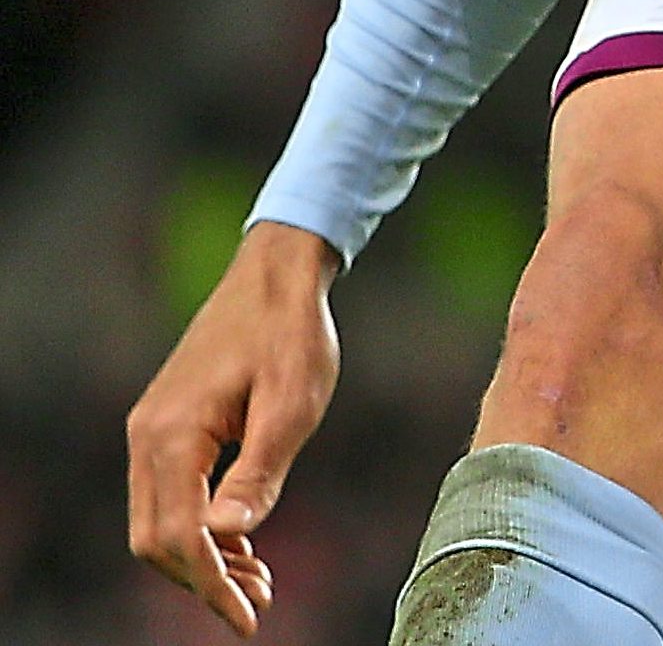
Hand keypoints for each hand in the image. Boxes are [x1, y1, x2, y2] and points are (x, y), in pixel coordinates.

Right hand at [127, 220, 341, 636]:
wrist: (278, 274)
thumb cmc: (293, 333)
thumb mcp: (292, 403)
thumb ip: (260, 471)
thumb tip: (226, 537)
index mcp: (172, 436)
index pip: (179, 537)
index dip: (213, 586)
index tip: (249, 619)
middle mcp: (147, 437)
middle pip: (157, 540)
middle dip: (205, 581)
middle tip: (259, 603)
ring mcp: (151, 430)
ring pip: (159, 522)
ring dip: (202, 559)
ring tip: (258, 580)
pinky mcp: (167, 425)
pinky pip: (169, 495)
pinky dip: (200, 528)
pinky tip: (241, 541)